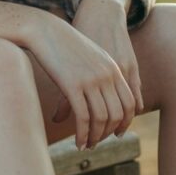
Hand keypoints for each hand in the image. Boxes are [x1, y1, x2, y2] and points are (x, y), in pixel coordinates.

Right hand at [51, 0, 143, 142]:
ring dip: (94, 137)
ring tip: (86, 144)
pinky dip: (82, 134)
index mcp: (113, 68)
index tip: (115, 133)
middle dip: (108, 133)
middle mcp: (106, 75)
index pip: (130, 103)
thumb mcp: (91, 57)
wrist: (45, 30)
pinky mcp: (73, 85)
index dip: (125, 122)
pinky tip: (78, 142)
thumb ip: (102, 73)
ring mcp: (91, 80)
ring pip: (101, 119)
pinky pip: (83, 117)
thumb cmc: (65, 44)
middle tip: (97, 142)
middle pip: (117, 114)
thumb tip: (104, 93)